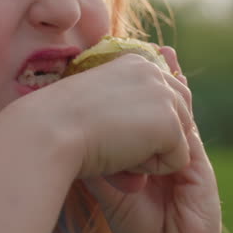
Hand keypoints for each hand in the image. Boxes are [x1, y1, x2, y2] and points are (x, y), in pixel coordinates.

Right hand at [26, 51, 193, 181]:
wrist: (49, 131)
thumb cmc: (61, 124)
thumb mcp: (96, 103)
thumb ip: (124, 103)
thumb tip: (148, 121)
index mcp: (134, 63)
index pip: (167, 95)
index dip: (151, 123)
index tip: (116, 131)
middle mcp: (154, 72)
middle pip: (183, 116)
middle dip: (157, 139)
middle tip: (115, 142)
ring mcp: (164, 96)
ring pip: (181, 139)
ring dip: (152, 154)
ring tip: (115, 147)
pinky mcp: (170, 123)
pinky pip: (177, 161)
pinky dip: (152, 169)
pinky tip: (123, 157)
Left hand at [81, 46, 224, 232]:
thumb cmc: (136, 228)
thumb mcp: (109, 187)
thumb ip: (97, 160)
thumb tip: (67, 132)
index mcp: (148, 150)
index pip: (144, 110)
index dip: (135, 84)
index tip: (118, 56)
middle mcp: (169, 148)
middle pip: (166, 102)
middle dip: (159, 73)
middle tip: (148, 47)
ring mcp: (188, 157)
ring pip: (182, 113)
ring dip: (174, 85)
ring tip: (163, 57)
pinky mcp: (200, 169)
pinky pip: (191, 136)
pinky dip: (183, 116)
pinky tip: (175, 98)